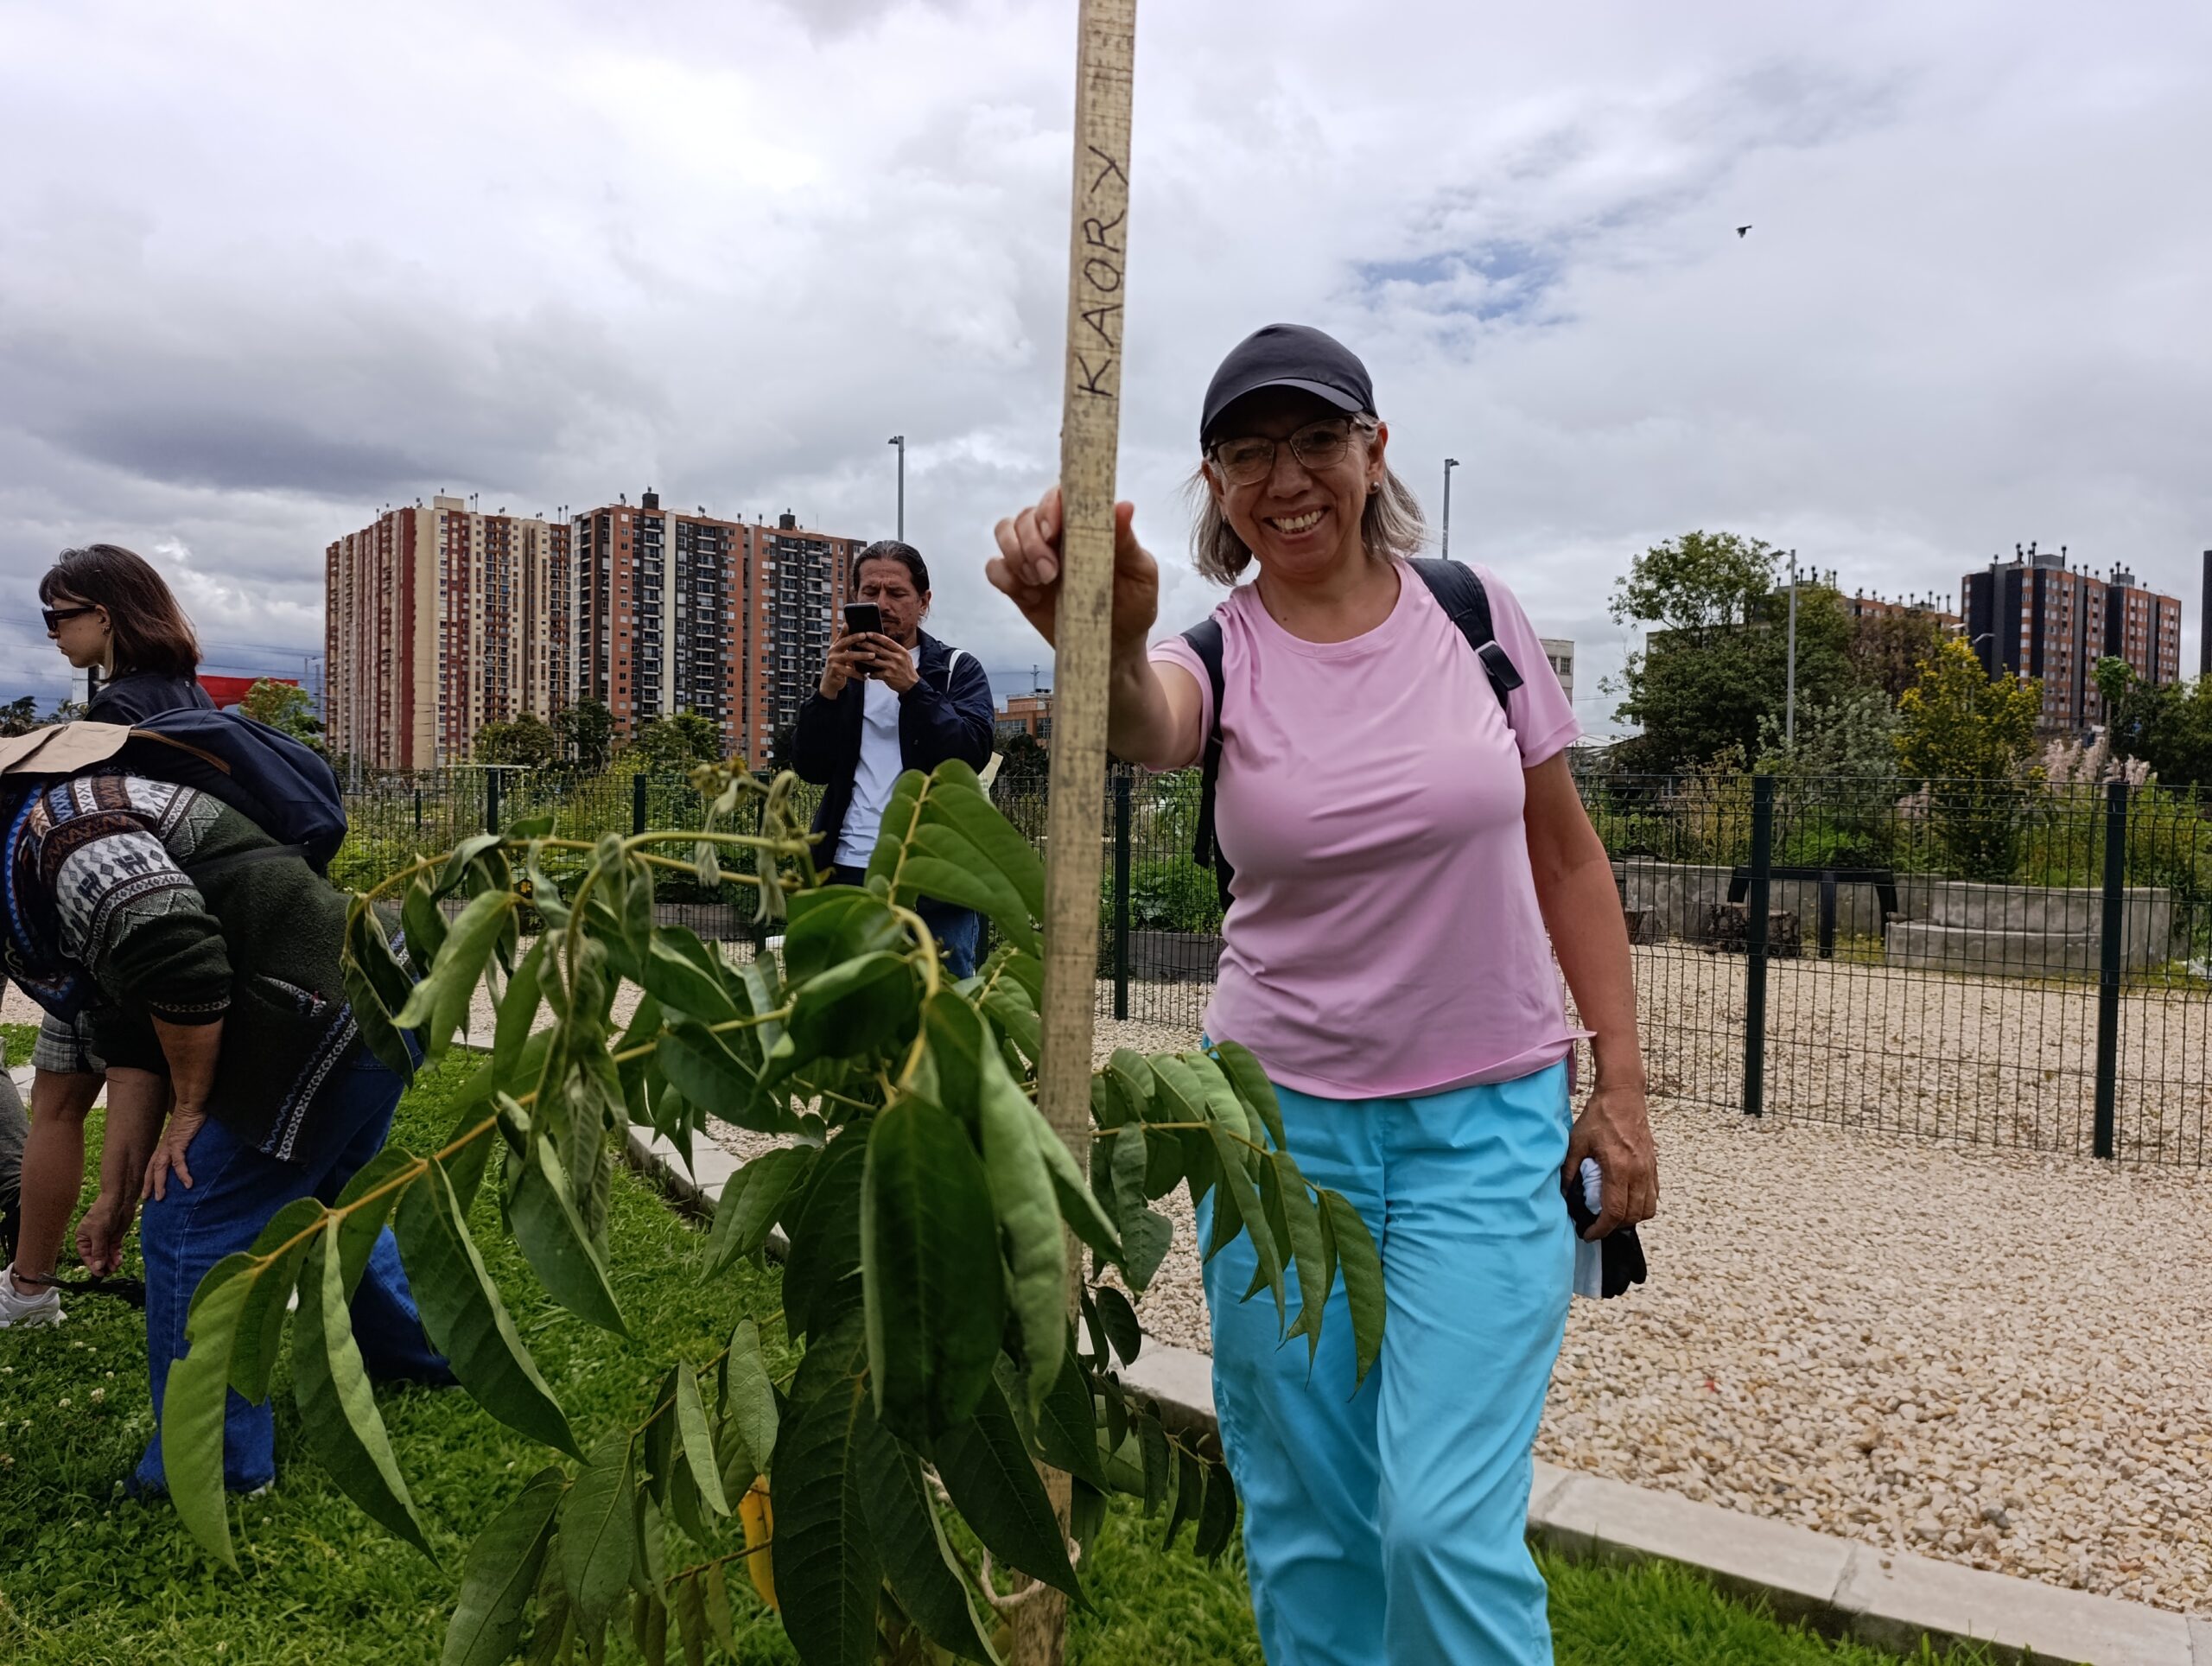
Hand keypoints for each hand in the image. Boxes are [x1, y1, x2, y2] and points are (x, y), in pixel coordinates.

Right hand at [75, 1190, 135, 1276]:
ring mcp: (104, 1239)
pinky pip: (114, 1250)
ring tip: (116, 1267)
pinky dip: (116, 1256)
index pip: (86, 1256)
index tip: (100, 1274)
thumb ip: (98, 1250)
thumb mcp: (99, 1233)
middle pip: (97, 1257)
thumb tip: (97, 1266)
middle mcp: (92, 1240)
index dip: (92, 1265)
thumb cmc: (104, 1212)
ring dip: (111, 1262)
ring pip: (107, 1255)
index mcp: (82, 1238)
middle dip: (103, 1264)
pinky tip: (118, 1261)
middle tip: (110, 1272)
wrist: (119, 1200)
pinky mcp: (115, 1237)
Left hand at [143, 1105, 210, 1202]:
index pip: (152, 1164)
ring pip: (160, 1169)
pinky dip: (182, 1174)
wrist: (192, 1103)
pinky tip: (188, 1184)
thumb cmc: (191, 1116)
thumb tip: (190, 1148)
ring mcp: (169, 1145)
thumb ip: (185, 1141)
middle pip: (152, 1169)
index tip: (147, 1190)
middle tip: (147, 1199)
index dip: (148, 1177)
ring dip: (159, 1184)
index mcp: (165, 1144)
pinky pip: (179, 1163)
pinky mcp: (179, 1143)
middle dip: (148, 1184)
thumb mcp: (186, 1132)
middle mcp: (164, 1146)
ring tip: (161, 1197)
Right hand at [818, 639, 870, 698]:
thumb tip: (846, 624)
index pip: (844, 637)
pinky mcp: (835, 672)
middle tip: (867, 639)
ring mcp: (833, 662)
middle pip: (845, 644)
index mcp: (835, 647)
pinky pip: (850, 672)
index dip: (853, 635)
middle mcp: (832, 653)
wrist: (829, 682)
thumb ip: (843, 639)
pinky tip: (866, 676)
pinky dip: (859, 674)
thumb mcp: (838, 651)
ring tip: (872, 656)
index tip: (864, 633)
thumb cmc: (837, 665)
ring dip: (862, 656)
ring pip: (849, 657)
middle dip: (856, 641)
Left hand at [861, 634, 918, 693]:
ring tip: (855, 655)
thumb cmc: (906, 669)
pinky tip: (865, 672)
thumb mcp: (904, 656)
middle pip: (878, 650)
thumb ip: (894, 650)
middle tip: (857, 642)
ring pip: (874, 661)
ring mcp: (892, 667)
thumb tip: (881, 642)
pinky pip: (875, 673)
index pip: (887, 641)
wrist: (912, 684)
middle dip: (866, 645)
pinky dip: (870, 673)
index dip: (876, 636)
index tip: (867, 633)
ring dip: (863, 658)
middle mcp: (897, 658)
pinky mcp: (888, 676)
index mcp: (901, 651)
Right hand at [988, 485, 1157, 657]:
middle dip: (1031, 541)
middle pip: (1026, 516)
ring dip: (1015, 554)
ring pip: (1005, 532)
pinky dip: (1003, 576)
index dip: (1049, 506)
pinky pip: (994, 568)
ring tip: (1040, 582)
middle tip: (1051, 573)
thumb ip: (1127, 541)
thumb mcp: (1140, 574)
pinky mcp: (1018, 584)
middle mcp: (1055, 535)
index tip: (1054, 531)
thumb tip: (1123, 506)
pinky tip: (1028, 596)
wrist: (1116, 645)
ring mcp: (1033, 558)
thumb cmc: (1133, 604)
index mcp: (1084, 524)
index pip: (1058, 496)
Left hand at [1563, 1079, 1656, 1240]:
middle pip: (1632, 1216)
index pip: (1615, 1212)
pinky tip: (1627, 1200)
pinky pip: (1654, 1195)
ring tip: (1613, 1215)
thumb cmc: (1599, 1117)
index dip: (1602, 1229)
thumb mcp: (1577, 1142)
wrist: (1623, 1096)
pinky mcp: (1654, 1165)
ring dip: (1631, 1218)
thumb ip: (1570, 1170)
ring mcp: (1649, 1169)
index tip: (1588, 1233)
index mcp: (1618, 1168)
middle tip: (1597, 1225)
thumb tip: (1563, 1194)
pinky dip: (1642, 1205)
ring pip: (1648, 1209)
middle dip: (1614, 1227)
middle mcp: (1638, 1172)